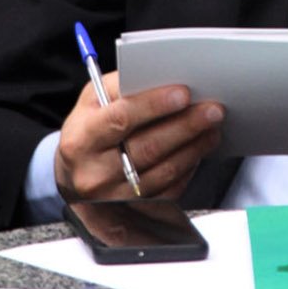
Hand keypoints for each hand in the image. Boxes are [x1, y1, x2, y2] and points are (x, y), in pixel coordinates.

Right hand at [54, 71, 223, 201]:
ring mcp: (114, 197)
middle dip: (186, 126)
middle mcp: (95, 173)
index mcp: (82, 139)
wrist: (75, 173)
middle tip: (212, 110)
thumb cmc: (90, 128)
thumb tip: (162, 77)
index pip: (121, 119)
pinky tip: (198, 150)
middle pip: (147, 148)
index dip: (154, 105)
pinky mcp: (134, 211)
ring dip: (194, 148)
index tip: (183, 94)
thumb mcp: (93, 100)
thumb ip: (123, 86)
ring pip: (163, 172)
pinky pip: (169, 191)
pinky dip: (188, 168)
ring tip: (212, 127)